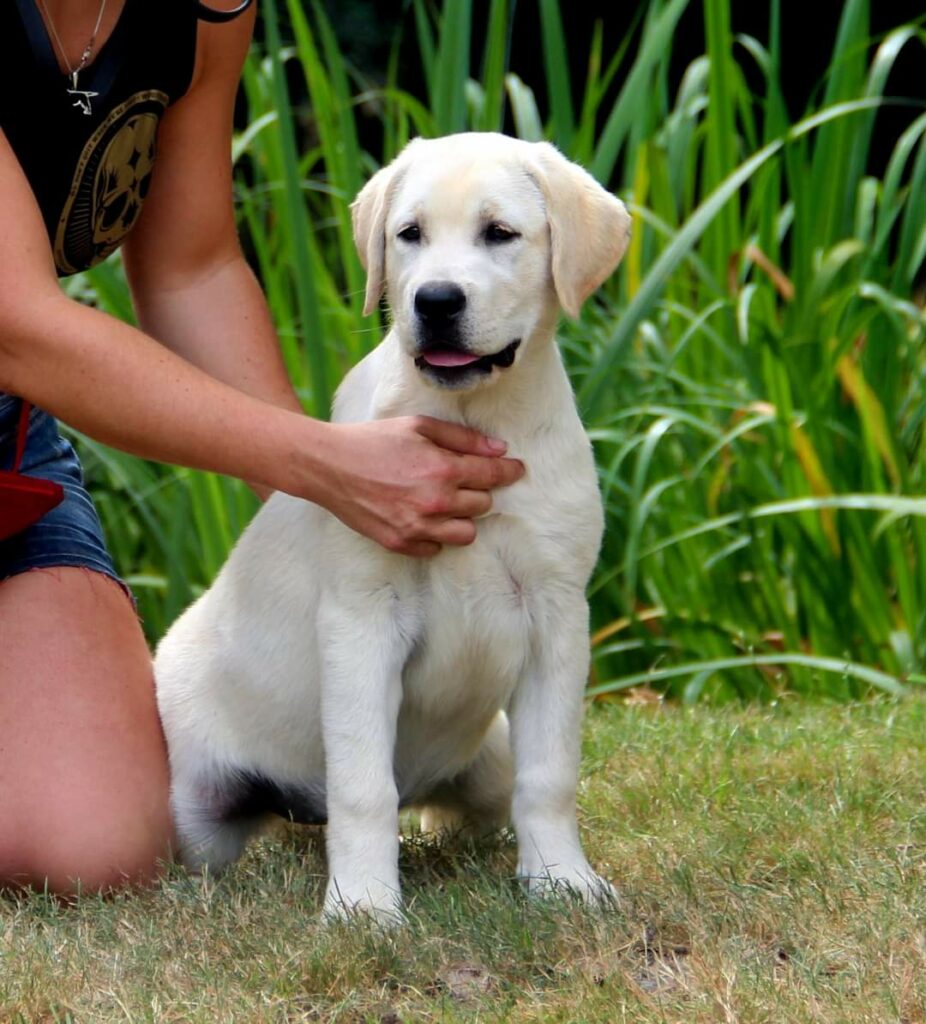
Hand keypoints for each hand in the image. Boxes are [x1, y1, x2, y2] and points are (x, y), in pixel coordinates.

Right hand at [310, 416, 524, 556]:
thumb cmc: (374, 440)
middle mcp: (435, 502)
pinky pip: (436, 548)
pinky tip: (424, 516)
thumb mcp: (419, 427)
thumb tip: (498, 450)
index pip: (493, 475)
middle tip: (464, 480)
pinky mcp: (401, 543)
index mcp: (443, 469)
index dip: (509, 471)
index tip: (516, 470)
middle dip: (480, 491)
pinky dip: (436, 535)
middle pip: (483, 505)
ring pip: (466, 534)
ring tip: (447, 503)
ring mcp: (418, 527)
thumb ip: (462, 439)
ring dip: (463, 518)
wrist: (329, 466)